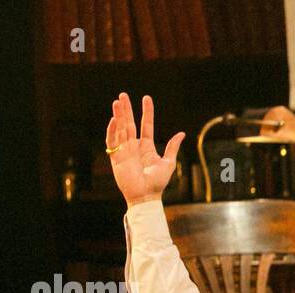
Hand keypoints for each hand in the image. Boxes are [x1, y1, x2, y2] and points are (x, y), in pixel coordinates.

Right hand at [105, 92, 184, 206]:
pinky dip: (112, 130)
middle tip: (123, 95)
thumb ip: (173, 147)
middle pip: (130, 124)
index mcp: (147, 147)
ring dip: (119, 115)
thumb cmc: (157, 183)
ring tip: (117, 102)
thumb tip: (182, 134)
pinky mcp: (116, 157)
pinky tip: (114, 120)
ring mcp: (124, 150)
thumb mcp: (168, 163)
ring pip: (120, 129)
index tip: (146, 98)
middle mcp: (134, 146)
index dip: (147, 112)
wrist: (146, 196)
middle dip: (127, 110)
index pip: (146, 125)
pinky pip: (112, 141)